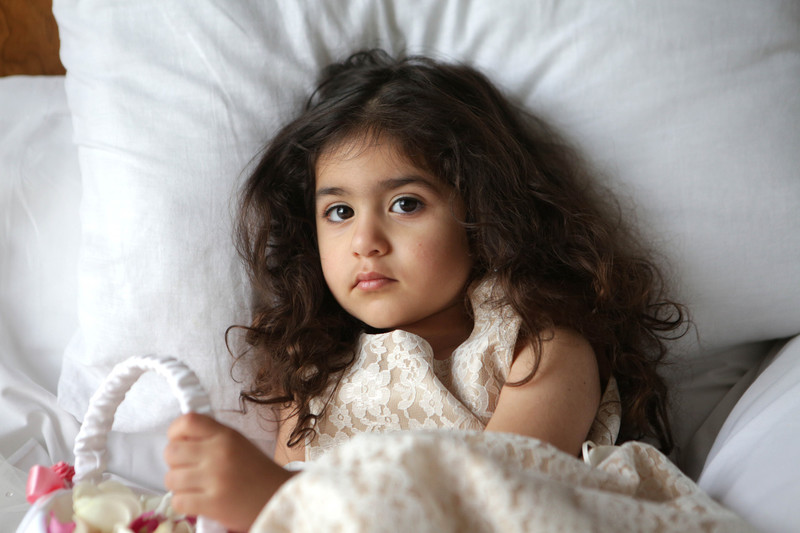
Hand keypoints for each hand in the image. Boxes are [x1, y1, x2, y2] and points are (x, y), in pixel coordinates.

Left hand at [164, 413, 293, 531]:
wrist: (278, 497)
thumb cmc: (257, 471)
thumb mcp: (238, 443)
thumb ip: (211, 437)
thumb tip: (179, 438)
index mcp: (226, 435)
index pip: (187, 422)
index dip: (175, 432)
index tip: (180, 441)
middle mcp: (219, 453)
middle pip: (171, 452)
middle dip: (175, 462)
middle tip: (189, 468)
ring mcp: (215, 479)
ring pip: (171, 478)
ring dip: (179, 485)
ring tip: (195, 486)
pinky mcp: (212, 504)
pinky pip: (178, 500)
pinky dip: (183, 502)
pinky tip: (197, 500)